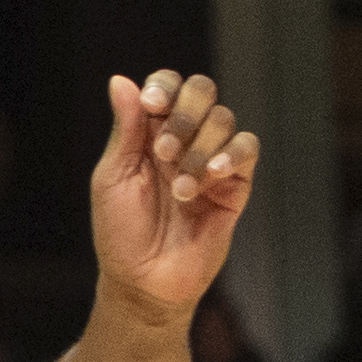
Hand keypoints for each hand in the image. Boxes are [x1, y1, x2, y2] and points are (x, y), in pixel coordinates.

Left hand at [88, 70, 259, 319]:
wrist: (145, 280)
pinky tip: (211, 175)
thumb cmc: (122, 232)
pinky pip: (247, 149)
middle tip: (165, 151)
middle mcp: (184, 140)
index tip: (152, 106)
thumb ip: (126, 129)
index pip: (167, 87)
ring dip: (199, 147)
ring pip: (223, 120)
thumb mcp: (114, 177)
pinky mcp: (235, 185)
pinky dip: (232, 154)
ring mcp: (211, 161)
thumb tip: (120, 80)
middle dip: (185, 113)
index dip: (164, 86)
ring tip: (180, 187)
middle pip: (202, 92)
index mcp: (150, 133)